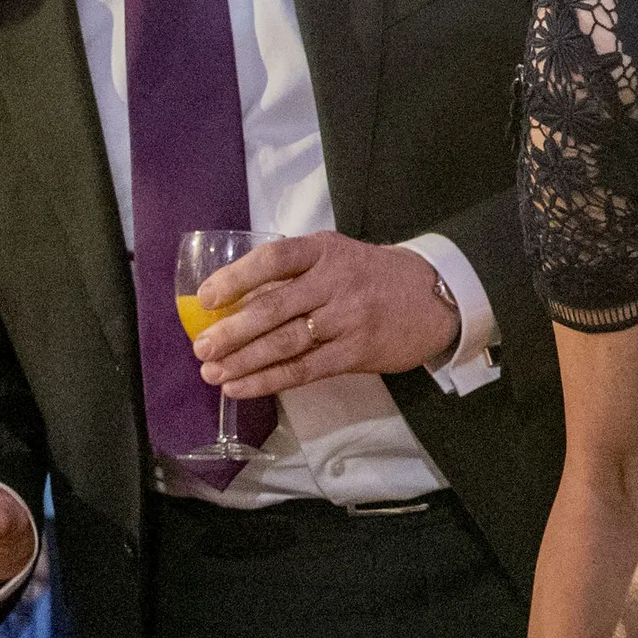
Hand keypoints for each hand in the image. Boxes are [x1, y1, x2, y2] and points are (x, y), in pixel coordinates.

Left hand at [193, 234, 459, 395]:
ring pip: (286, 343)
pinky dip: (269, 380)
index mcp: (325, 250)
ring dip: (244, 361)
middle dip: (231, 331)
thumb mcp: (337, 257)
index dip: (236, 277)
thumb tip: (235, 301)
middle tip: (201, 348)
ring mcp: (348, 319)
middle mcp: (336, 282)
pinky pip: (305, 369)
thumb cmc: (373, 276)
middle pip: (274, 308)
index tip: (206, 297)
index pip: (274, 259)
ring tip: (212, 373)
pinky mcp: (357, 352)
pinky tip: (241, 387)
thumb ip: (294, 274)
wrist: (436, 297)